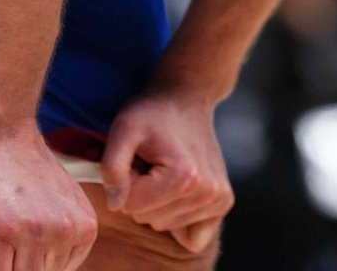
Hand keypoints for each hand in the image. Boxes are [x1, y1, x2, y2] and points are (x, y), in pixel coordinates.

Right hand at [0, 124, 97, 270]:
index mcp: (85, 225)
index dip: (40, 267)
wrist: (1, 131)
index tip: (24, 253)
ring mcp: (35, 232)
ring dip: (6, 269)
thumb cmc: (26, 166)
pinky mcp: (3, 230)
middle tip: (10, 249)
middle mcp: (66, 230)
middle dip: (23, 267)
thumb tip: (56, 266)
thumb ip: (68, 230)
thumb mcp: (65, 198)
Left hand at [99, 85, 232, 254]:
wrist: (186, 98)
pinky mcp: (223, 203)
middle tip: (150, 162)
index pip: (131, 205)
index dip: (126, 180)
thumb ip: (112, 167)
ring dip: (157, 201)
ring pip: (164, 224)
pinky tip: (177, 190)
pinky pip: (191, 237)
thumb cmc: (152, 113)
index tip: (137, 158)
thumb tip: (116, 203)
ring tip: (164, 169)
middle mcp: (207, 193)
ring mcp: (218, 200)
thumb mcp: (124, 129)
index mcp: (183, 177)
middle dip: (141, 192)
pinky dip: (177, 218)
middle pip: (148, 218)